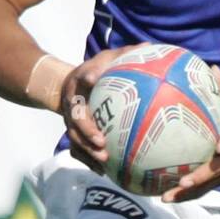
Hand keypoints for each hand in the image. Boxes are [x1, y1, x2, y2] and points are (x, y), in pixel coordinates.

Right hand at [60, 44, 142, 171]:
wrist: (71, 87)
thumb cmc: (99, 72)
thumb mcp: (109, 59)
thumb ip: (126, 55)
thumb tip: (148, 47)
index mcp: (80, 80)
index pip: (83, 76)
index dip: (88, 76)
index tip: (94, 79)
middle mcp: (72, 101)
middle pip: (75, 117)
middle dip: (86, 130)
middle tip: (101, 140)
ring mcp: (70, 120)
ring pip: (74, 137)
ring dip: (87, 150)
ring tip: (104, 160)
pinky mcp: (73, 133)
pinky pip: (77, 150)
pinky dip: (88, 161)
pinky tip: (104, 171)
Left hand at [161, 66, 219, 202]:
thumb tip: (211, 67)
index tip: (219, 147)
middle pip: (219, 170)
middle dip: (201, 177)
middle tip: (183, 182)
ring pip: (210, 184)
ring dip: (189, 193)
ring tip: (166, 197)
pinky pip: (206, 189)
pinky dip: (188, 195)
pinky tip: (168, 196)